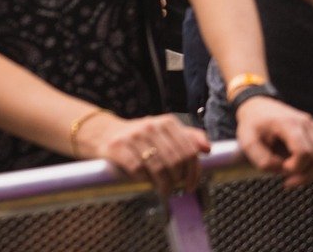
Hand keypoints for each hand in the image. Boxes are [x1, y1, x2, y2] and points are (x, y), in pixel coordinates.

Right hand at [78, 113, 209, 193]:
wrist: (104, 133)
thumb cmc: (140, 138)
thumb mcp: (165, 133)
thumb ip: (188, 138)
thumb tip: (207, 148)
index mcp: (166, 122)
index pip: (189, 150)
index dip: (194, 172)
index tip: (190, 185)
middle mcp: (151, 126)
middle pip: (175, 161)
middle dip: (178, 179)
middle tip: (175, 188)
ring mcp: (133, 136)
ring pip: (159, 167)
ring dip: (164, 184)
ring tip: (164, 190)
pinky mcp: (117, 147)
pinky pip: (138, 170)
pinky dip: (144, 180)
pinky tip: (145, 181)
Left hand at [234, 95, 312, 187]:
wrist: (258, 106)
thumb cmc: (252, 124)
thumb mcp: (247, 142)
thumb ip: (262, 160)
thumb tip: (282, 170)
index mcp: (288, 123)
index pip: (304, 152)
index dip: (296, 167)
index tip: (282, 169)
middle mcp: (306, 124)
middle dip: (303, 175)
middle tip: (286, 179)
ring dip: (308, 173)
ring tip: (289, 173)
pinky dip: (310, 166)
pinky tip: (294, 165)